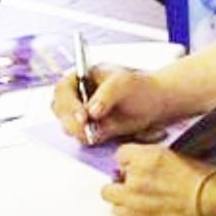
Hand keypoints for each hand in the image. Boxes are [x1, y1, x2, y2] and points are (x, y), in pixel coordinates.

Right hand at [51, 63, 171, 143]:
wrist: (155, 102)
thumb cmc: (139, 85)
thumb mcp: (125, 83)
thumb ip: (107, 94)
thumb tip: (91, 111)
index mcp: (81, 77)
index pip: (62, 90)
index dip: (68, 103)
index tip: (82, 116)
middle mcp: (77, 95)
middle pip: (60, 110)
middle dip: (71, 121)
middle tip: (88, 130)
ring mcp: (81, 113)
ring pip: (68, 126)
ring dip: (80, 131)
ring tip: (101, 131)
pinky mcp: (89, 129)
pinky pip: (82, 137)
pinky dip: (89, 138)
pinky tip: (103, 134)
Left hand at [102, 144, 215, 215]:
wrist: (212, 202)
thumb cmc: (203, 178)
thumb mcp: (177, 155)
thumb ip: (153, 159)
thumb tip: (145, 165)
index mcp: (147, 157)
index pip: (120, 153)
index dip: (129, 159)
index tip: (134, 163)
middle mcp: (136, 177)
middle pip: (111, 178)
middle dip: (120, 180)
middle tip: (134, 182)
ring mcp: (134, 200)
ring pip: (111, 198)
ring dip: (121, 197)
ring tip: (137, 198)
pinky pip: (121, 214)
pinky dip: (127, 212)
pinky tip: (142, 209)